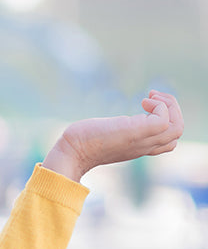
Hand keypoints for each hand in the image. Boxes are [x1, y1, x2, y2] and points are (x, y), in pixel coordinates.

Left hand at [43, 90, 183, 181]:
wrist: (71, 152)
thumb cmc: (81, 143)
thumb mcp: (106, 136)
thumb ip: (117, 132)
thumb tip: (116, 124)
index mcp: (139, 147)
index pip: (168, 140)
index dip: (165, 120)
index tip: (146, 105)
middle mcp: (144, 146)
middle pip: (177, 132)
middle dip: (172, 109)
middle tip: (153, 96)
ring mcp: (142, 140)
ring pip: (177, 128)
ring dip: (170, 106)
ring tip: (151, 96)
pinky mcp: (136, 132)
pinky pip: (164, 120)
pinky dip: (160, 106)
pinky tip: (143, 100)